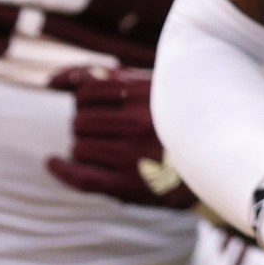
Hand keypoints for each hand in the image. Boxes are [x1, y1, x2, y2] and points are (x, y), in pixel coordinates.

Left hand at [46, 64, 194, 207]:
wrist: (211, 161)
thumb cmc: (174, 118)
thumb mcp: (153, 90)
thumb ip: (110, 80)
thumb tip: (52, 80)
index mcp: (147, 96)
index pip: (88, 92)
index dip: (83, 98)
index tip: (91, 105)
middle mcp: (138, 124)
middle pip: (80, 121)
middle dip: (83, 123)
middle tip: (100, 128)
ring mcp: (131, 156)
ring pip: (79, 148)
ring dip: (82, 146)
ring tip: (101, 147)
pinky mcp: (126, 185)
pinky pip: (81, 177)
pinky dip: (61, 169)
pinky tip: (53, 162)